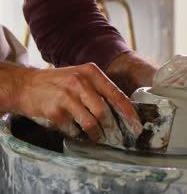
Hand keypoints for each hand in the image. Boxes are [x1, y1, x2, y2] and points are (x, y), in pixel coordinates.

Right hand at [0, 62, 142, 143]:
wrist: (27, 85)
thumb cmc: (59, 82)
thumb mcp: (80, 76)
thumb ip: (99, 88)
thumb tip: (121, 109)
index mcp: (91, 72)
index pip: (116, 94)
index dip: (128, 113)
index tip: (136, 126)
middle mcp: (80, 82)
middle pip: (104, 111)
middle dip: (112, 127)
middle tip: (115, 136)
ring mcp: (66, 96)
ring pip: (91, 122)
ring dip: (96, 134)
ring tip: (97, 136)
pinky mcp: (54, 111)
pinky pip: (73, 129)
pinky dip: (76, 133)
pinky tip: (74, 129)